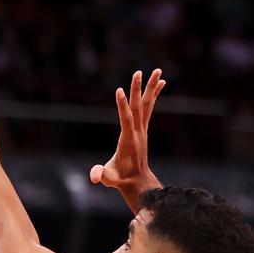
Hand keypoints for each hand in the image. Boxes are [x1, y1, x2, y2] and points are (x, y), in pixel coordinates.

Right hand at [89, 69, 164, 204]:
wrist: (138, 182)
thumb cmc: (120, 179)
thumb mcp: (109, 179)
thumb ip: (101, 175)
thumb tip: (93, 177)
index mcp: (128, 141)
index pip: (126, 120)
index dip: (122, 106)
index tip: (119, 90)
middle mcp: (138, 132)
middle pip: (138, 107)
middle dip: (138, 89)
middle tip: (139, 72)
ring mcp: (142, 129)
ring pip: (146, 104)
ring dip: (151, 87)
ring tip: (156, 71)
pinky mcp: (142, 129)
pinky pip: (149, 108)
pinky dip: (154, 95)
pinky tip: (160, 84)